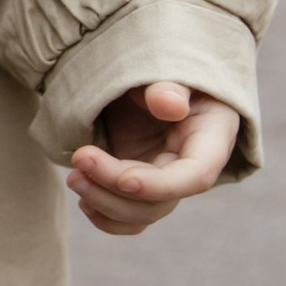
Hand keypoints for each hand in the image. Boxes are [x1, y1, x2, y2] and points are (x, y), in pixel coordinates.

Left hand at [67, 80, 237, 236]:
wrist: (148, 76)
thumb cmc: (164, 69)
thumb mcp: (170, 69)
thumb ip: (169, 86)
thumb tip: (169, 103)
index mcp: (211, 137)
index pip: (196, 175)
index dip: (160, 186)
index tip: (124, 180)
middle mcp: (193, 166)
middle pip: (160, 199)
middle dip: (115, 187)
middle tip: (79, 160)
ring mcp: (167, 179)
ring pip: (142, 213)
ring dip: (104, 203)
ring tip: (73, 177)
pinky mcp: (144, 185)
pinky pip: (131, 217)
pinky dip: (106, 217)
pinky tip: (84, 200)